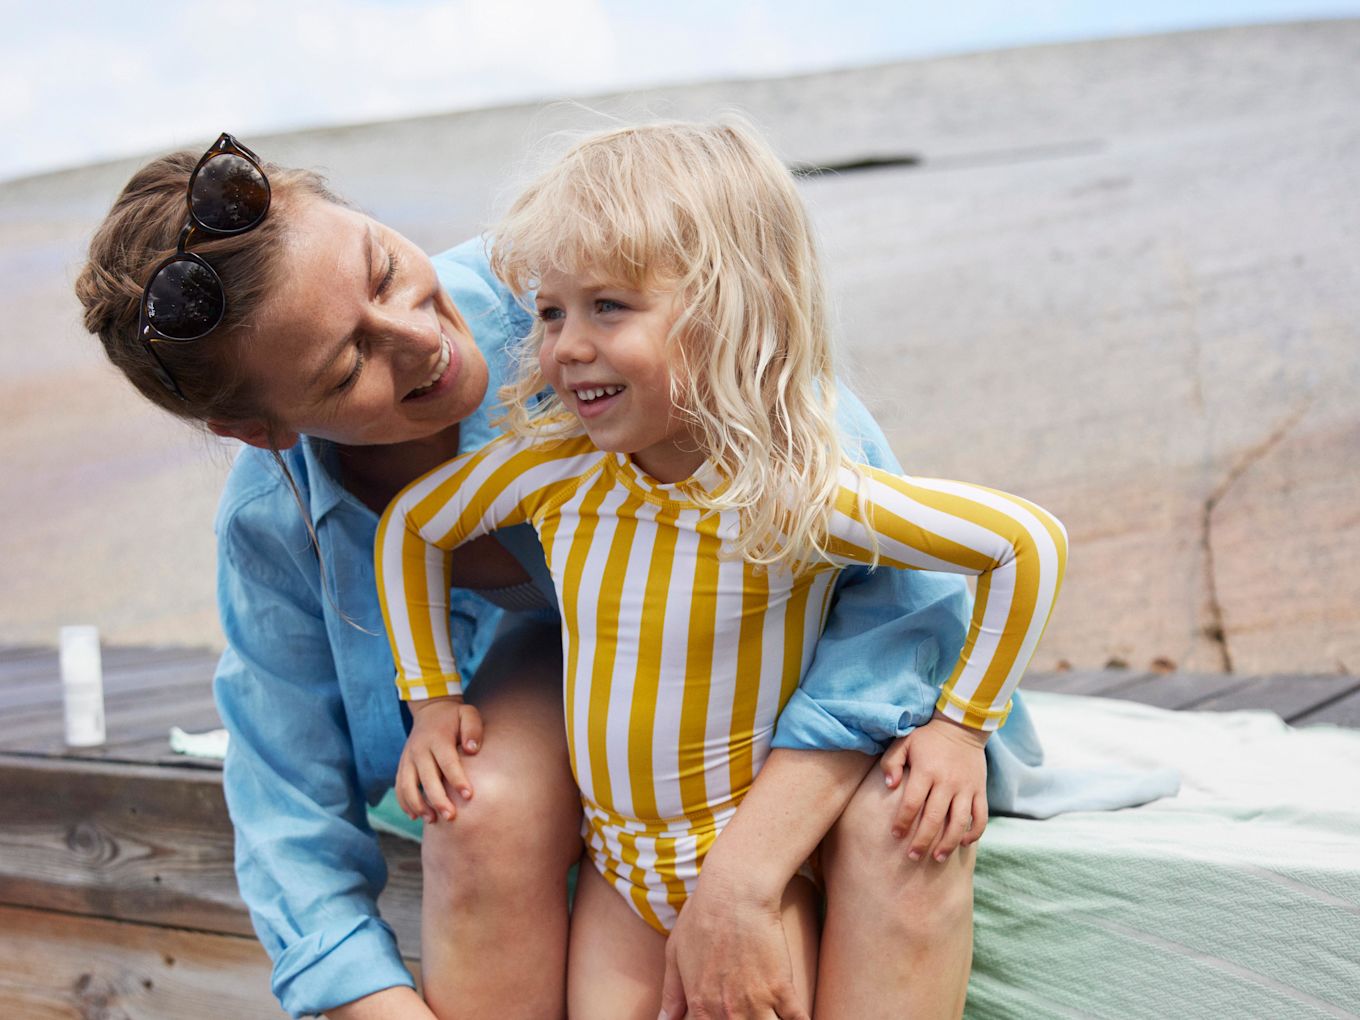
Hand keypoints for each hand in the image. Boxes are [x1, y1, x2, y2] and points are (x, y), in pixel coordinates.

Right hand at [395, 696, 482, 822]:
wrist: (430, 710)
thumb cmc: (454, 718)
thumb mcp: (468, 714)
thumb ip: (473, 729)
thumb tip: (472, 749)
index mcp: (437, 738)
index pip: (447, 762)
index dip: (457, 780)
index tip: (468, 796)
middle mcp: (419, 749)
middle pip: (426, 778)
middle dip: (438, 799)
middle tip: (451, 817)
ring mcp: (408, 758)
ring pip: (407, 785)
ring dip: (418, 805)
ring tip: (432, 820)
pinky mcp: (402, 765)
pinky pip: (399, 787)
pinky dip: (405, 803)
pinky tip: (415, 816)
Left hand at [658, 874, 809, 1019]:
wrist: (735, 892)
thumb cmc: (702, 916)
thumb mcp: (676, 954)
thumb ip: (671, 994)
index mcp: (700, 1007)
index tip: (724, 1016)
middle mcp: (727, 1013)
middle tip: (746, 1013)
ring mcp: (756, 1003)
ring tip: (770, 1015)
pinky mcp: (782, 989)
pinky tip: (800, 1019)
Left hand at [880, 711, 988, 862]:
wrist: (962, 725)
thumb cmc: (927, 738)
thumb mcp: (904, 742)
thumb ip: (891, 763)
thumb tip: (889, 786)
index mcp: (926, 771)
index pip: (912, 803)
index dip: (902, 822)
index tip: (895, 835)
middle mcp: (947, 782)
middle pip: (934, 818)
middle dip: (922, 841)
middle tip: (912, 857)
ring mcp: (966, 787)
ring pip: (959, 822)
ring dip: (949, 843)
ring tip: (937, 857)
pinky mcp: (980, 790)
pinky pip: (981, 816)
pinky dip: (974, 832)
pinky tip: (964, 843)